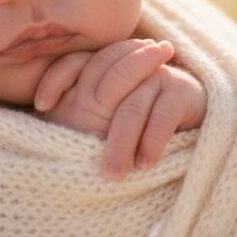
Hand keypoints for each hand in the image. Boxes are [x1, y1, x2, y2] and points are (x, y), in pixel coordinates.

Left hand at [34, 39, 206, 180]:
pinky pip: (162, 115)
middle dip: (91, 124)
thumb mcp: (107, 117)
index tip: (42, 107)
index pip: (74, 62)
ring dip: (121, 142)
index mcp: (106, 67)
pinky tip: (145, 163)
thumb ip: (80, 112)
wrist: (195, 117)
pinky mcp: (182, 90)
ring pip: (132, 106)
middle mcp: (129, 65)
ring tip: (114, 175)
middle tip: (80, 159)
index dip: (56, 79)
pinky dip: (152, 140)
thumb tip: (42, 121)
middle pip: (104, 84)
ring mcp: (156, 75)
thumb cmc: (141, 123)